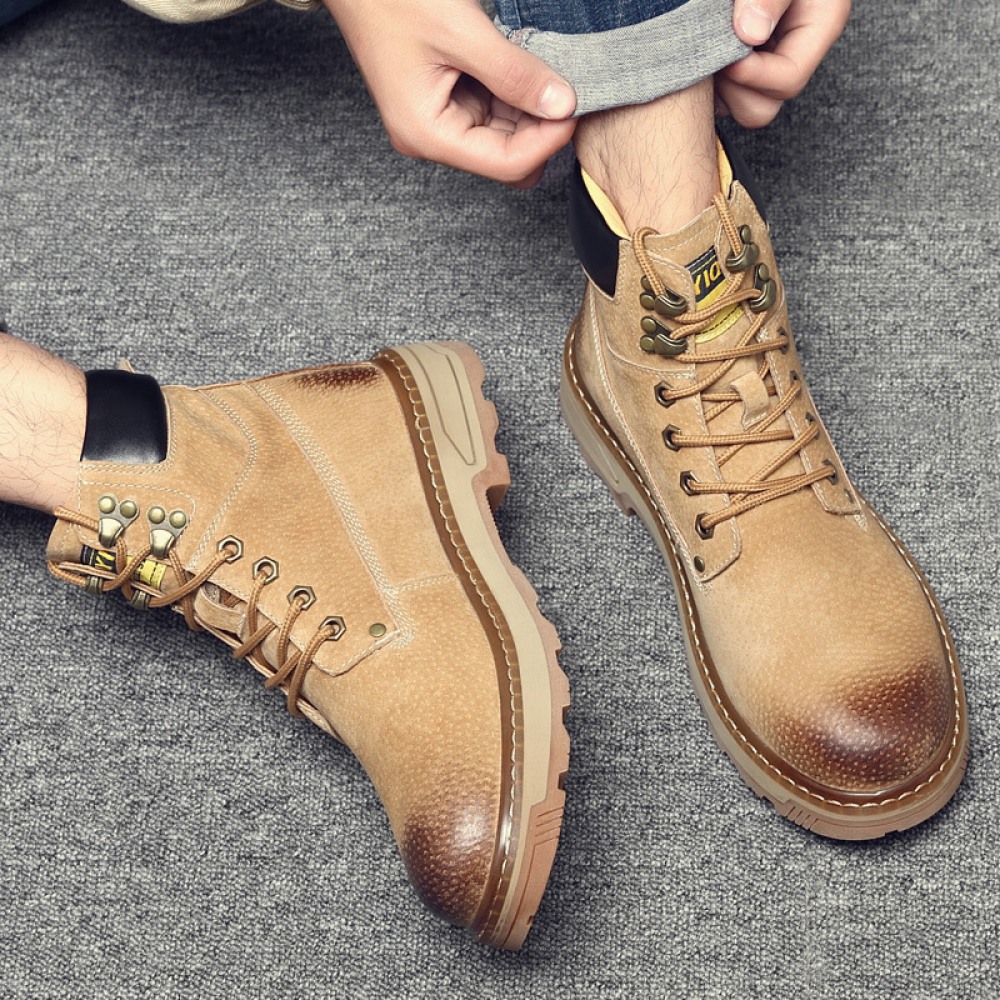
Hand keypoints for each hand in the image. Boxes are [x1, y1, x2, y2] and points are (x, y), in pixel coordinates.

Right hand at [323, 0, 576, 186]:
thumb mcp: (460, 31)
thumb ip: (513, 73)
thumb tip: (562, 105)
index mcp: (428, 133)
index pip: (505, 163)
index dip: (547, 141)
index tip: (575, 107)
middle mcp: (432, 137)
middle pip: (507, 159)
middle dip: (540, 131)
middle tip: (567, 89)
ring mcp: (439, 121)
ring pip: (504, 138)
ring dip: (530, 112)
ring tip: (546, 72)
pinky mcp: (446, 101)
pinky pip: (493, 113)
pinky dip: (515, 95)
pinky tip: (525, 68)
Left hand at [717, 0, 850, 127]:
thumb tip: (749, 33)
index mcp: (817, 27)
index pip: (788, 79)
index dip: (754, 75)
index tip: (727, 56)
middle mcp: (792, 52)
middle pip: (764, 107)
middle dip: (735, 89)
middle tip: (713, 55)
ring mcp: (767, 61)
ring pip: (741, 106)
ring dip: (718, 90)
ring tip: (704, 52)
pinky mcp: (743, 61)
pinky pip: (722, 95)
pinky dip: (707, 83)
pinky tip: (697, 54)